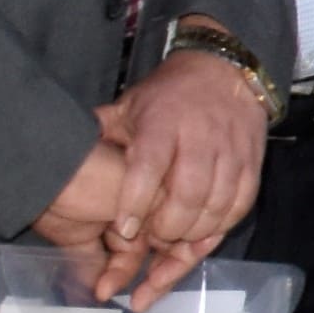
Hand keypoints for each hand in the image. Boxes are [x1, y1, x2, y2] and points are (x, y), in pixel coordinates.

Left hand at [42, 62, 265, 308]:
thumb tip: (61, 156)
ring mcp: (230, 151)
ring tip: (172, 242)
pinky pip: (240, 205)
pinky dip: (220, 226)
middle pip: (188, 194)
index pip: (149, 166)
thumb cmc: (168, 95)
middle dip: (167, 228)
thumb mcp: (129, 105)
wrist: (223, 70)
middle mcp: (200, 136)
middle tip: (150, 241)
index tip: (123, 231)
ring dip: (193, 234)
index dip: (136, 202)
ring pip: (216, 205)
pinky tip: (201, 235)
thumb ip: (101, 133)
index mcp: (163, 122)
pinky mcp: (252, 163)